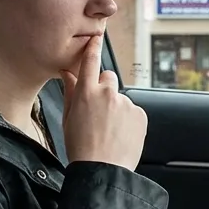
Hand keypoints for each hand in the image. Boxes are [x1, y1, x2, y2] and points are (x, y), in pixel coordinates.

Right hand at [60, 34, 147, 169]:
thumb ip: (70, 92)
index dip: (93, 48)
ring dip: (116, 108)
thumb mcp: (69, 118)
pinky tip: (120, 135)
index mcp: (86, 93)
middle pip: (108, 77)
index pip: (90, 62)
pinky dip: (128, 120)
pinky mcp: (140, 114)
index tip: (96, 38)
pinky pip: (133, 111)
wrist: (103, 170)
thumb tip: (68, 74)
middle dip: (104, 88)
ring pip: (120, 98)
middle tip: (99, 111)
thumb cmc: (81, 147)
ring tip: (109, 131)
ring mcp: (125, 103)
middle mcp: (107, 93)